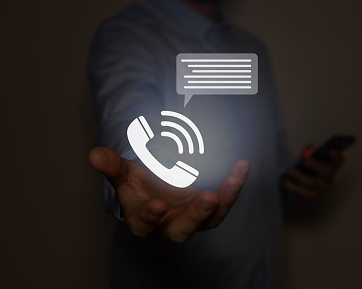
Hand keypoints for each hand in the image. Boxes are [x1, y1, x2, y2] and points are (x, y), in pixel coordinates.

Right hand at [88, 147, 248, 242]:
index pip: (145, 225)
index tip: (158, 204)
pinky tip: (241, 167)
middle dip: (195, 217)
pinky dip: (234, 186)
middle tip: (208, 199)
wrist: (158, 186)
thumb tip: (95, 155)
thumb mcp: (124, 173)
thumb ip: (111, 166)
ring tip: (234, 180)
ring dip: (224, 201)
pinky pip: (225, 202)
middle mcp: (169, 225)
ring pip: (210, 220)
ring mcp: (192, 219)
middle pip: (182, 231)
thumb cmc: (139, 184)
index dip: (151, 217)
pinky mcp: (210, 209)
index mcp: (143, 220)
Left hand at [282, 145, 343, 199]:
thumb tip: (309, 148)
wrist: (297, 181)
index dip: (336, 156)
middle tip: (304, 161)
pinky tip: (286, 181)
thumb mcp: (306, 158)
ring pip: (312, 182)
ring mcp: (321, 188)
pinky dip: (293, 186)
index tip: (330, 151)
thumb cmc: (304, 168)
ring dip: (299, 175)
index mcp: (330, 166)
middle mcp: (328, 178)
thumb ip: (308, 152)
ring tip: (288, 170)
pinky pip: (303, 192)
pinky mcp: (312, 195)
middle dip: (315, 165)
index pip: (338, 161)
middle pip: (326, 172)